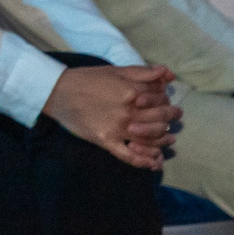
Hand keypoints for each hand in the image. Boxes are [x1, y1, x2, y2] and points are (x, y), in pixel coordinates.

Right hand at [44, 64, 180, 170]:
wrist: (58, 92)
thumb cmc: (87, 79)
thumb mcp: (116, 71)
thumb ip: (143, 72)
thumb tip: (168, 74)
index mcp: (131, 91)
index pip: (160, 99)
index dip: (166, 99)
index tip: (167, 100)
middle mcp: (128, 111)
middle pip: (160, 119)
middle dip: (171, 117)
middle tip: (175, 117)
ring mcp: (117, 129)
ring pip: (151, 139)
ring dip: (164, 141)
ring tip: (170, 138)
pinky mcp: (106, 141)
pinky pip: (129, 156)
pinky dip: (144, 161)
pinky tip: (155, 163)